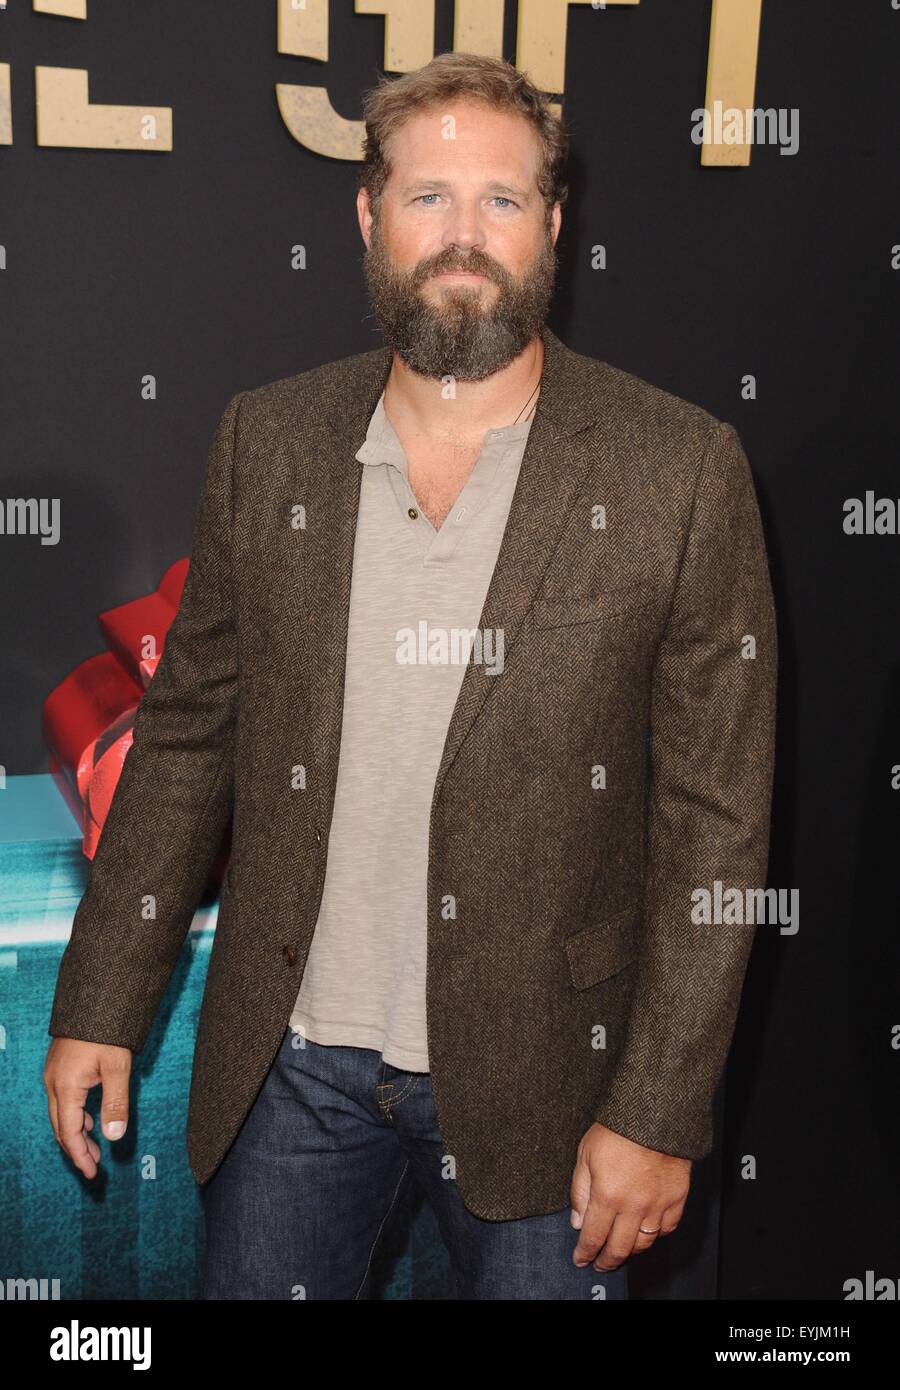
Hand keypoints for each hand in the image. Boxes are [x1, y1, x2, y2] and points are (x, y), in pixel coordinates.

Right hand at [44, 1037, 132, 1178]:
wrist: (95, 997)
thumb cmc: (107, 1031)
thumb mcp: (117, 1067)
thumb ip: (116, 1103)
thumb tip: (114, 1136)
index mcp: (65, 1087)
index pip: (69, 1132)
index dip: (80, 1155)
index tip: (92, 1173)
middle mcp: (54, 1083)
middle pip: (60, 1126)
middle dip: (77, 1148)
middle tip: (94, 1167)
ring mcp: (54, 1074)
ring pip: (60, 1113)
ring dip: (76, 1132)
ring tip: (95, 1147)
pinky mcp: (59, 1066)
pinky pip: (62, 1099)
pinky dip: (74, 1115)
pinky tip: (89, 1119)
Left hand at [569, 1122, 690, 1269]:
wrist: (655, 1112)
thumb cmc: (618, 1127)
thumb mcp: (585, 1154)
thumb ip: (580, 1191)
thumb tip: (577, 1221)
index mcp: (607, 1195)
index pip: (593, 1236)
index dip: (585, 1252)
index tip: (580, 1259)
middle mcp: (633, 1205)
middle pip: (619, 1248)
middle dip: (606, 1261)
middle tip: (599, 1264)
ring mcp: (657, 1204)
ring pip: (644, 1243)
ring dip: (630, 1252)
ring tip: (620, 1253)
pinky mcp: (677, 1198)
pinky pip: (667, 1229)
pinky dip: (656, 1236)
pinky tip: (646, 1234)